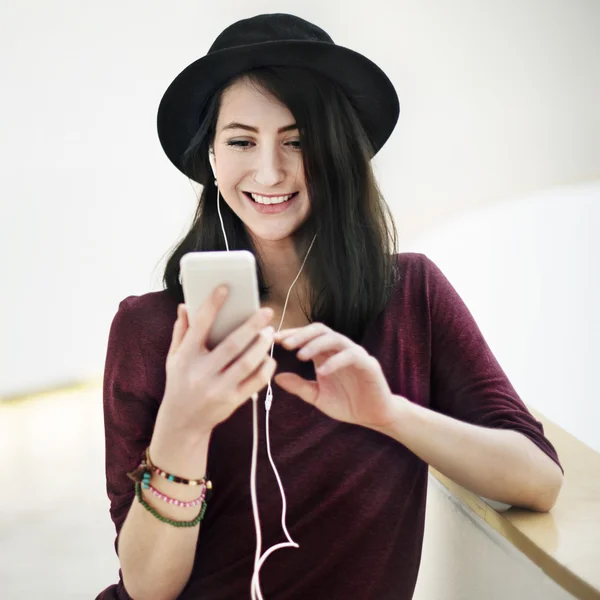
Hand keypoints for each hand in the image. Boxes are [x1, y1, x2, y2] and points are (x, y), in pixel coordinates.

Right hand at [157, 286, 276, 439]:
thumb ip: (181, 332)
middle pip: (231, 345)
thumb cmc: (179, 384)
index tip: (225, 288)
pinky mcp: (232, 401)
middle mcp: (201, 373)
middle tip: (266, 312)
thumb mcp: (173, 358)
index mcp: (185, 357)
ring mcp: (217, 389)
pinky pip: (255, 382)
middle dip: (251, 326)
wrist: (182, 423)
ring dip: (262, 346)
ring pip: (246, 363)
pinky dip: (265, 368)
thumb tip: (184, 305)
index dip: (212, 305)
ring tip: (270, 333)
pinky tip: (270, 357)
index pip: (200, 326)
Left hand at [273, 324, 394, 429]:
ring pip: (335, 338)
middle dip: (301, 335)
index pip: (308, 335)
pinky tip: (321, 371)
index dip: (291, 335)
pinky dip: (335, 362)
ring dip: (316, 344)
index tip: (274, 340)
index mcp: (326, 354)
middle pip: (320, 330)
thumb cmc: (348, 403)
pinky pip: (351, 356)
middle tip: (285, 344)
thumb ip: (299, 386)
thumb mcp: (317, 396)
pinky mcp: (368, 364)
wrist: (375, 416)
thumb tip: (276, 377)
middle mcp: (339, 350)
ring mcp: (355, 354)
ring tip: (300, 356)